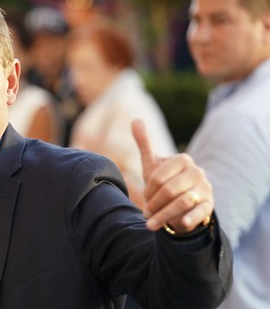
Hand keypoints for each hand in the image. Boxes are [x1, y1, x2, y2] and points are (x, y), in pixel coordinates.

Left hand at [132, 119, 213, 233]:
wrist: (181, 203)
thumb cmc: (164, 182)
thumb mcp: (152, 164)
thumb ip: (145, 143)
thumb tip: (135, 120)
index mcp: (183, 160)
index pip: (159, 176)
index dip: (148, 189)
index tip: (144, 197)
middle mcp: (197, 172)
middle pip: (169, 190)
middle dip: (154, 204)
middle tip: (145, 213)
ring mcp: (205, 189)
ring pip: (182, 202)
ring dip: (164, 216)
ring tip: (150, 225)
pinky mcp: (210, 206)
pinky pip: (201, 212)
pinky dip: (190, 218)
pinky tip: (179, 224)